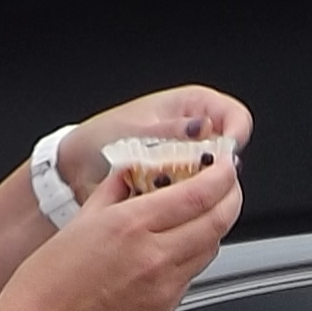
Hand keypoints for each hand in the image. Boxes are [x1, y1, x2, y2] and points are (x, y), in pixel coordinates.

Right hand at [0, 148, 239, 310]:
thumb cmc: (45, 286)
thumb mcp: (80, 222)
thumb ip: (115, 191)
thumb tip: (134, 172)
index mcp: (131, 226)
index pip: (200, 194)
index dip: (223, 175)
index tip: (225, 165)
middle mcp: (154, 257)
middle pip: (219, 221)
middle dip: (231, 198)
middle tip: (227, 186)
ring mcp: (163, 290)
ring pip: (210, 250)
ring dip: (213, 228)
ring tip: (199, 215)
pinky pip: (190, 278)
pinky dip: (190, 258)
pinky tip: (171, 251)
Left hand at [56, 84, 256, 204]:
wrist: (76, 166)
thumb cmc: (100, 137)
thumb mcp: (137, 130)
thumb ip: (171, 130)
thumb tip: (204, 129)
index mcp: (192, 105)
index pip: (235, 117)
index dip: (235, 136)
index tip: (226, 156)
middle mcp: (195, 132)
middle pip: (229, 152)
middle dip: (219, 169)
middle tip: (202, 181)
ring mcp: (188, 160)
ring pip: (214, 178)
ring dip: (201, 188)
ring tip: (177, 192)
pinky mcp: (179, 184)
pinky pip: (194, 196)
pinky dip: (185, 202)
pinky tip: (169, 205)